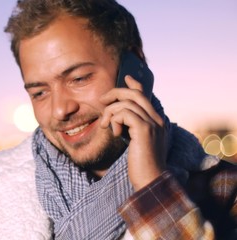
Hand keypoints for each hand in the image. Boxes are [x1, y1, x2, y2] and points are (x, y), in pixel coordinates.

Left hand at [99, 75, 166, 190]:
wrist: (150, 180)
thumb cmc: (141, 165)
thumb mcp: (136, 142)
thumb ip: (131, 128)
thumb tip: (119, 117)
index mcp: (157, 121)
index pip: (146, 95)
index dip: (135, 84)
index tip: (125, 77)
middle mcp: (157, 119)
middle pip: (135, 94)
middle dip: (115, 93)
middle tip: (102, 101)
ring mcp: (152, 124)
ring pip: (127, 103)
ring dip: (110, 112)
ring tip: (105, 125)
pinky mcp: (144, 130)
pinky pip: (124, 113)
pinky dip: (114, 119)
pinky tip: (113, 132)